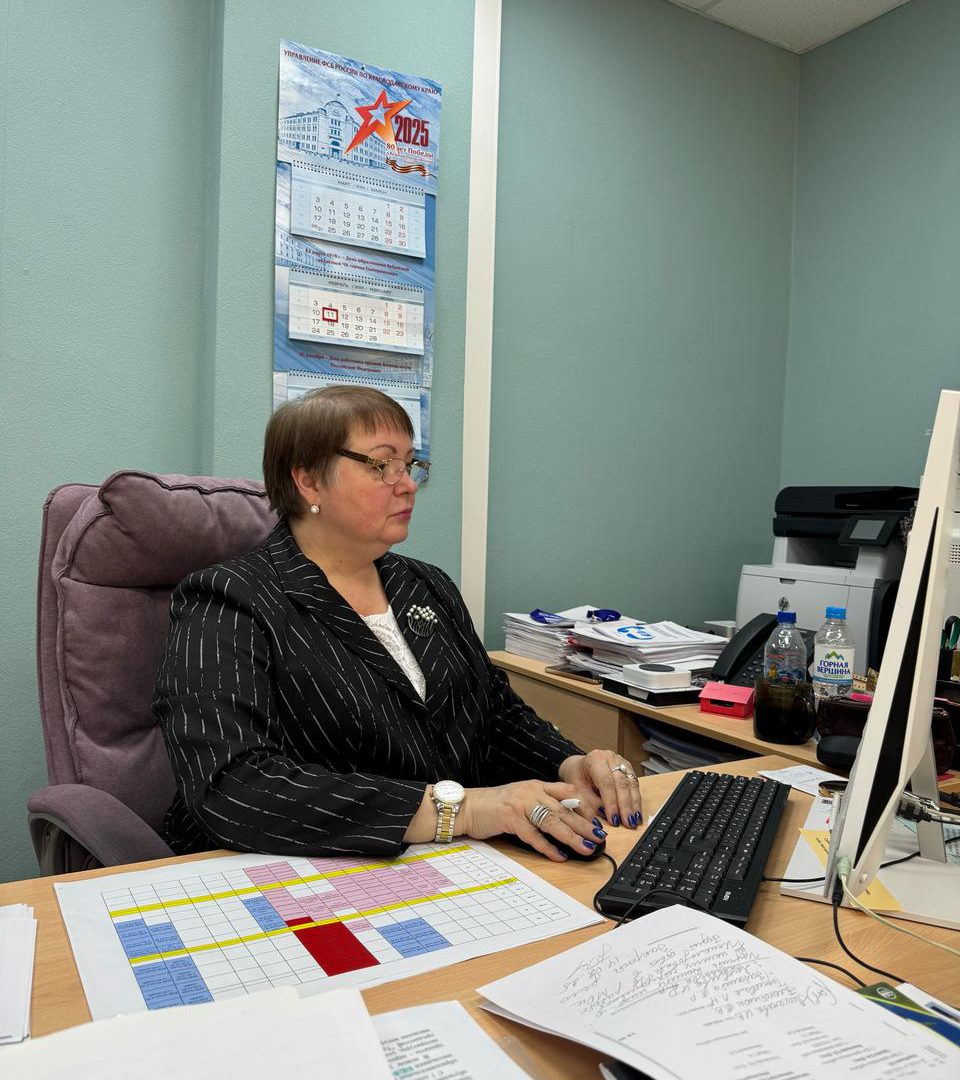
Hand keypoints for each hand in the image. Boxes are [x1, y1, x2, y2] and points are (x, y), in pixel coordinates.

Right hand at [458, 780, 605, 861]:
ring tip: (586, 848)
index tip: (596, 821)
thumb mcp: (522, 798)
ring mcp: (521, 804)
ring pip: (553, 821)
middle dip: (584, 825)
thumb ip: (541, 803)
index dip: (584, 807)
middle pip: (564, 809)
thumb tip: (566, 818)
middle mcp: (531, 792)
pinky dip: (548, 847)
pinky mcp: (510, 818)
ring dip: (572, 837)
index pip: (568, 792)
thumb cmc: (495, 805)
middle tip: (599, 837)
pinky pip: (534, 835)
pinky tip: (560, 856)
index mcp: (536, 785)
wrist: (468, 806)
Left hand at [557, 749, 642, 829]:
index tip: (613, 820)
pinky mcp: (628, 768)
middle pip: (621, 783)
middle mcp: (610, 758)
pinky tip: (636, 813)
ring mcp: (621, 762)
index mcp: (595, 760)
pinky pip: (634, 785)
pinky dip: (636, 800)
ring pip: (631, 784)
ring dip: (633, 804)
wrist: (580, 767)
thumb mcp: (577, 790)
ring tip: (634, 821)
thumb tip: (605, 815)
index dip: (611, 803)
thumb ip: (590, 802)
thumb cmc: (577, 777)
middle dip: (625, 806)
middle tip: (627, 823)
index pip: (606, 782)